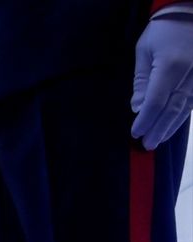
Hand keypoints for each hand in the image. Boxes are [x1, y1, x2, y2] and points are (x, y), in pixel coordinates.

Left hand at [132, 16, 192, 150]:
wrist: (191, 14)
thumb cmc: (162, 31)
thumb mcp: (144, 52)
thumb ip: (141, 81)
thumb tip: (137, 108)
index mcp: (170, 66)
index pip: (156, 101)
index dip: (146, 120)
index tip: (136, 133)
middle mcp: (189, 74)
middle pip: (173, 109)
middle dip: (159, 129)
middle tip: (147, 144)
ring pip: (186, 108)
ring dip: (171, 126)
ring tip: (159, 139)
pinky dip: (182, 115)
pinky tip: (173, 125)